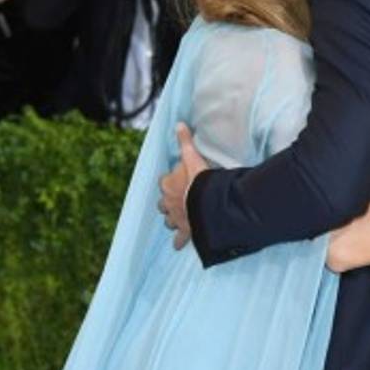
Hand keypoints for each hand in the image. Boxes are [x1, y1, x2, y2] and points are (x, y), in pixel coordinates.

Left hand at [159, 123, 210, 249]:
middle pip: (163, 203)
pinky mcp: (186, 231)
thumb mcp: (192, 157)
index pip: (163, 182)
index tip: (175, 180)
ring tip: (178, 218)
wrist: (206, 203)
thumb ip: (185, 141)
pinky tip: (178, 245)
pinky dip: (179, 242)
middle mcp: (169, 203)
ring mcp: (177, 218)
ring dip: (172, 219)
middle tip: (177, 200)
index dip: (169, 181)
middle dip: (168, 202)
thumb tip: (178, 124)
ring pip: (169, 221)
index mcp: (168, 185)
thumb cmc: (199, 180)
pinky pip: (180, 239)